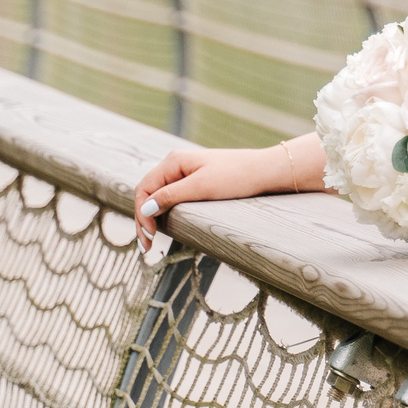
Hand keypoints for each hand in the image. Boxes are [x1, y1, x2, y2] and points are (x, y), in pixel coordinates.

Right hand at [134, 139, 315, 243]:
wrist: (265, 172)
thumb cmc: (236, 177)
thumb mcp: (202, 188)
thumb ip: (171, 197)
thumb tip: (145, 209)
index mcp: (173, 161)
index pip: (144, 189)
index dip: (142, 214)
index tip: (149, 236)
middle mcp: (175, 165)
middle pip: (148, 194)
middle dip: (144, 219)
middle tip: (147, 246)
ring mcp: (184, 173)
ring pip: (158, 197)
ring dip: (152, 218)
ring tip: (152, 241)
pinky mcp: (194, 182)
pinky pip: (171, 197)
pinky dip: (164, 213)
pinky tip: (164, 226)